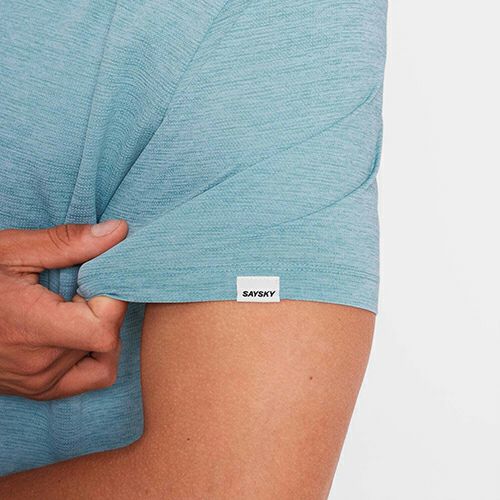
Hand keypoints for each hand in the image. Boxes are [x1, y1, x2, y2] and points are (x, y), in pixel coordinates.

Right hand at [0, 220, 128, 400]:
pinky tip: (79, 329)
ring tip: (74, 306)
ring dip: (101, 327)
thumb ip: (68, 243)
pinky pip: (91, 377)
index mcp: (32, 328)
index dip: (112, 296)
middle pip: (107, 338)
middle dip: (107, 306)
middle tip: (82, 285)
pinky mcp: (40, 389)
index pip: (105, 326)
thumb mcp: (12, 252)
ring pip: (104, 356)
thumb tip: (118, 231)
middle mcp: (40, 365)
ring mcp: (40, 382)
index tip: (98, 276)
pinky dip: (97, 353)